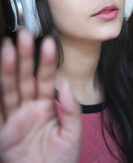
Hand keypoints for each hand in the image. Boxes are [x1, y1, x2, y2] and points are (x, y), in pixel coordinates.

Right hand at [0, 29, 80, 162]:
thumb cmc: (60, 161)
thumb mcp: (72, 134)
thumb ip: (70, 109)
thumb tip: (65, 84)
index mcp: (46, 107)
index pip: (46, 79)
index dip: (47, 61)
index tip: (49, 42)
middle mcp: (29, 108)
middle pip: (26, 78)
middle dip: (25, 56)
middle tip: (24, 35)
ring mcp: (14, 117)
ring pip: (10, 88)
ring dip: (8, 68)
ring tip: (7, 47)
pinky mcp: (3, 130)